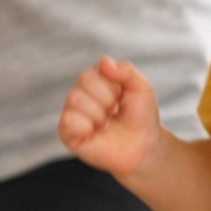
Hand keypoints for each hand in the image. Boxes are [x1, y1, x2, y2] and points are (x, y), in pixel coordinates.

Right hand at [59, 56, 164, 179]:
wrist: (143, 147)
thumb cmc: (141, 117)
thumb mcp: (142, 88)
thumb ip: (126, 70)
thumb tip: (105, 62)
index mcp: (96, 79)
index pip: (95, 69)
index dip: (112, 85)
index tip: (121, 97)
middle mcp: (81, 93)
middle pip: (85, 81)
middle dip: (107, 99)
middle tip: (115, 111)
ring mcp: (73, 112)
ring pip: (75, 99)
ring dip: (99, 114)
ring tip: (106, 124)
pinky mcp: (68, 133)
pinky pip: (68, 121)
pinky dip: (85, 126)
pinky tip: (95, 133)